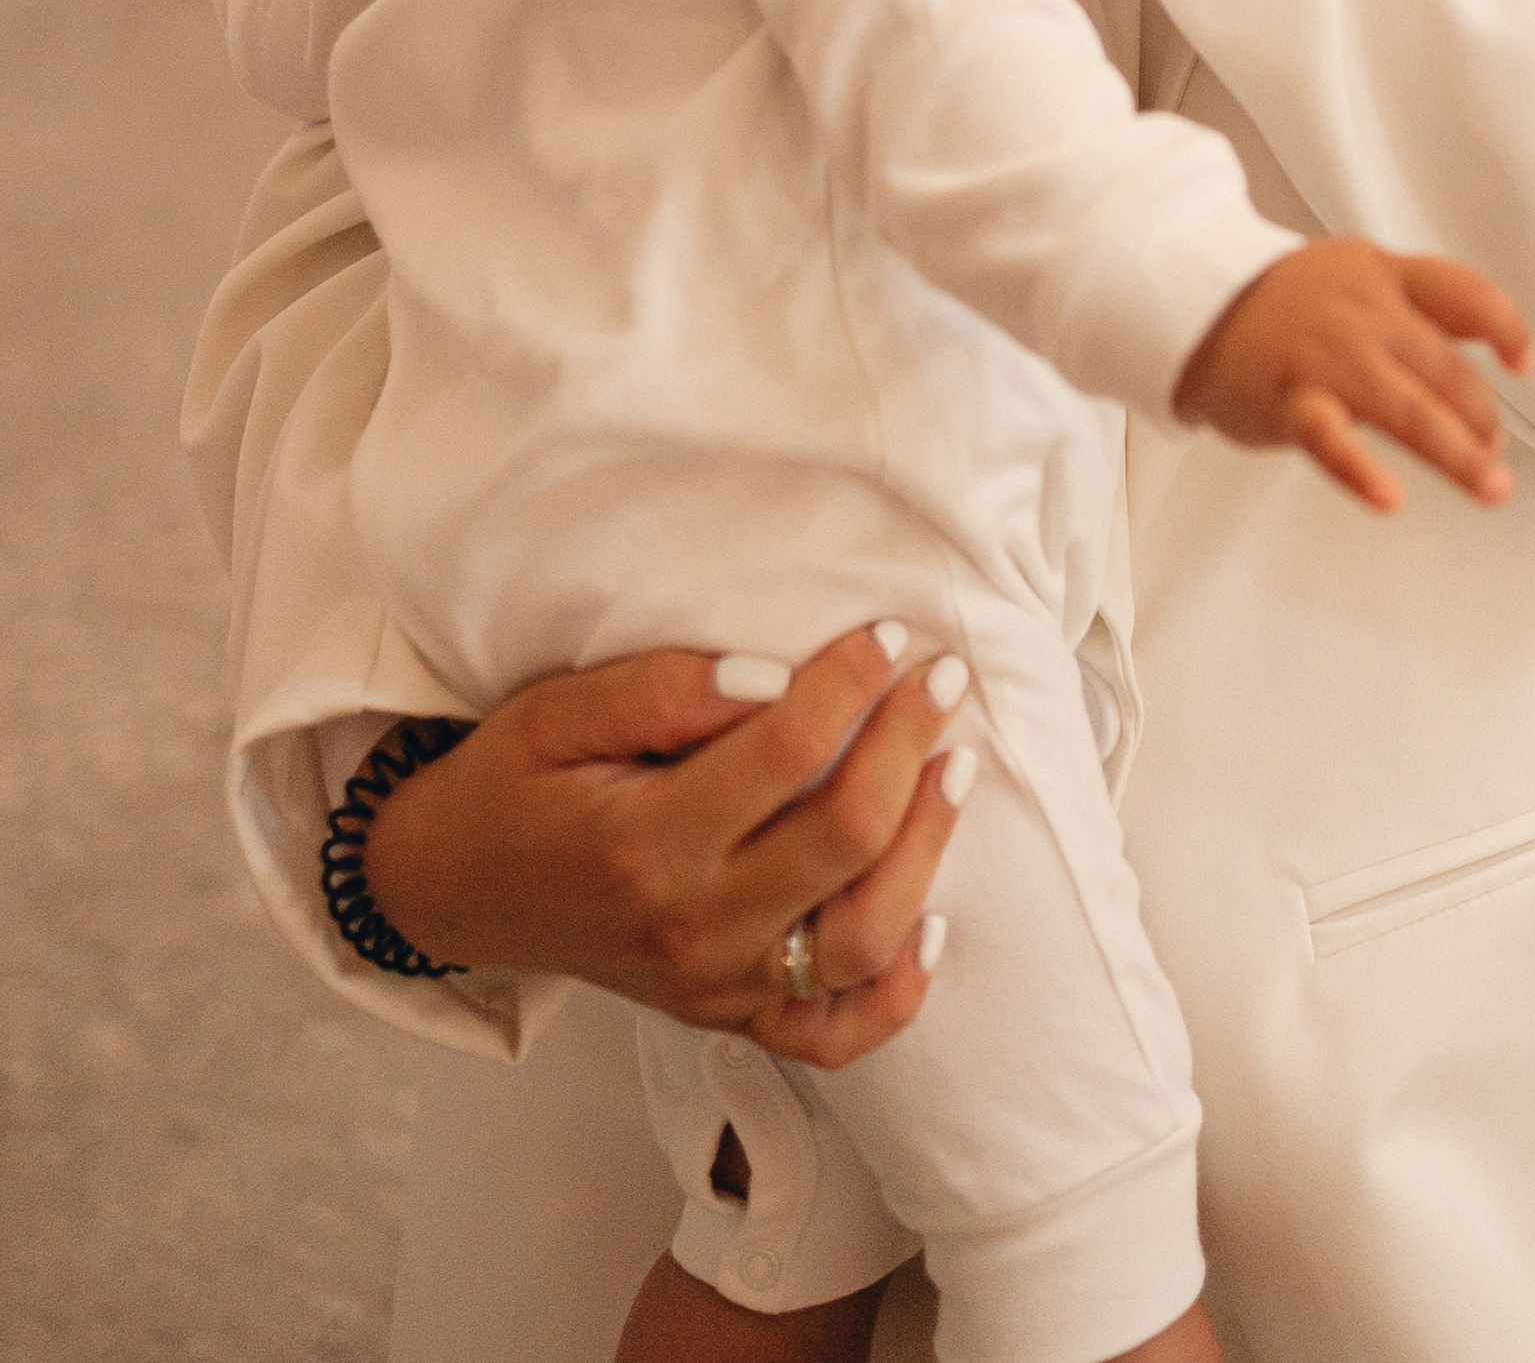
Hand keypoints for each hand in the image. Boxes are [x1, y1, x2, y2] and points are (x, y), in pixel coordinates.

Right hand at [360, 628, 965, 1069]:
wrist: (450, 890)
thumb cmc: (507, 787)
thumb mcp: (556, 711)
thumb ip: (665, 689)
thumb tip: (777, 676)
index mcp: (644, 846)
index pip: (787, 754)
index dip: (851, 683)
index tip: (885, 633)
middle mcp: (691, 930)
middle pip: (845, 840)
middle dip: (909, 745)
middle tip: (941, 677)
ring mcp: (715, 987)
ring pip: (862, 939)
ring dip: (928, 850)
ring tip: (952, 767)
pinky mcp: (727, 1016)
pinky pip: (834, 1032)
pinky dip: (897, 990)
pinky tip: (931, 920)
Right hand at [1175, 238, 1533, 513]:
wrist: (1193, 304)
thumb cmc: (1286, 302)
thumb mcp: (1358, 276)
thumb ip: (1420, 304)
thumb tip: (1494, 338)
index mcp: (1383, 274)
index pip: (1462, 293)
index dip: (1504, 327)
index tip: (1524, 364)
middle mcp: (1362, 311)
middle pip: (1445, 367)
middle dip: (1481, 416)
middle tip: (1493, 451)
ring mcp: (1326, 356)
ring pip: (1407, 407)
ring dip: (1457, 453)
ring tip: (1490, 486)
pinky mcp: (1289, 400)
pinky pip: (1330, 439)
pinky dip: (1361, 471)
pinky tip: (1391, 498)